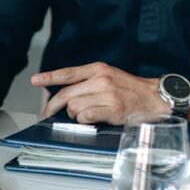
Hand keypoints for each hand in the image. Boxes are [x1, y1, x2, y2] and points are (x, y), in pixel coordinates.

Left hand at [33, 62, 169, 124]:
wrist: (154, 98)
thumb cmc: (130, 89)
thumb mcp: (109, 76)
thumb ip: (88, 82)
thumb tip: (65, 96)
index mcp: (98, 69)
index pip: (68, 73)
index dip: (49, 77)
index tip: (35, 81)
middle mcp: (101, 79)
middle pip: (66, 94)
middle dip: (54, 106)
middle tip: (48, 114)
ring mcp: (107, 94)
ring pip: (74, 107)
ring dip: (75, 115)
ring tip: (88, 114)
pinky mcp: (112, 109)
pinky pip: (85, 117)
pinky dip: (85, 121)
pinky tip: (94, 119)